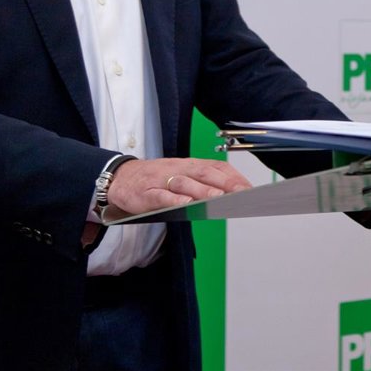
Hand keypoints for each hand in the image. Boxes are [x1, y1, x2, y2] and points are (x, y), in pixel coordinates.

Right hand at [107, 157, 251, 214]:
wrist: (119, 179)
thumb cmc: (154, 180)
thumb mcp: (179, 176)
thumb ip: (201, 183)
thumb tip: (228, 195)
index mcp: (188, 165)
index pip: (215, 167)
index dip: (233, 176)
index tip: (251, 188)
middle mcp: (177, 170)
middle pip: (204, 173)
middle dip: (225, 183)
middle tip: (243, 193)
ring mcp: (160, 181)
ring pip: (184, 184)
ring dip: (203, 191)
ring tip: (220, 198)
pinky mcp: (144, 194)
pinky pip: (160, 196)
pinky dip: (173, 200)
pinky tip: (185, 205)